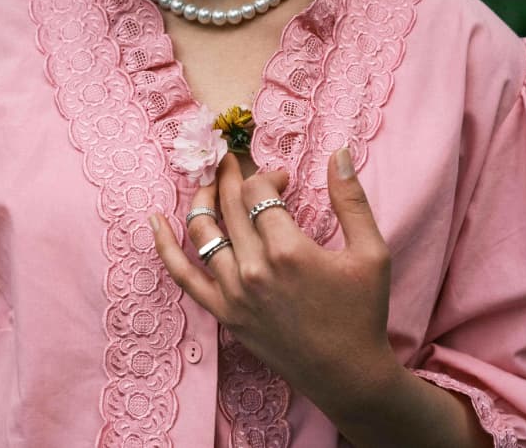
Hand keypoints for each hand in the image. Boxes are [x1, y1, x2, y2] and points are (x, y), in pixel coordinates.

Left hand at [149, 148, 399, 415]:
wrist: (346, 373)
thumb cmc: (362, 313)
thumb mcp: (370, 252)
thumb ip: (352, 199)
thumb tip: (340, 152)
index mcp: (288, 250)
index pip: (257, 192)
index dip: (266, 174)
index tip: (283, 178)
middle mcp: (253, 269)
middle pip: (228, 205)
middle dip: (230, 175)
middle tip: (232, 159)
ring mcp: (233, 292)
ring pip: (203, 231)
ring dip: (203, 199)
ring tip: (211, 182)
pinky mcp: (224, 312)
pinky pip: (184, 276)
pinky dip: (166, 246)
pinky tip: (154, 222)